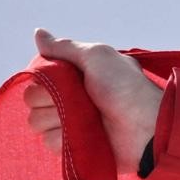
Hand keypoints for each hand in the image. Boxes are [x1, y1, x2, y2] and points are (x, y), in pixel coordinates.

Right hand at [24, 29, 164, 175]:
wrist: (148, 127)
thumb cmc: (127, 88)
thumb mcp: (98, 57)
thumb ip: (65, 47)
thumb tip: (38, 34)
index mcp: (72, 77)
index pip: (37, 78)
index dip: (44, 79)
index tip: (64, 78)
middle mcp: (68, 99)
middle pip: (31, 99)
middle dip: (49, 99)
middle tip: (79, 99)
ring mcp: (70, 124)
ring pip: (36, 122)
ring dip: (57, 120)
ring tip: (85, 118)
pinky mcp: (74, 146)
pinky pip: (49, 143)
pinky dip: (64, 139)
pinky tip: (84, 134)